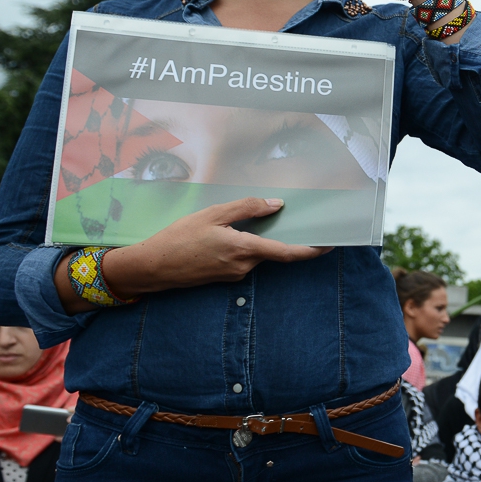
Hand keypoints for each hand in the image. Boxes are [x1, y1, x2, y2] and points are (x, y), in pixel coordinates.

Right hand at [58, 198, 332, 310]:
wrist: (151, 267)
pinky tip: (230, 232)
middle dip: (282, 236)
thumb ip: (246, 208)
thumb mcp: (212, 215)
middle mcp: (243, 267)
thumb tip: (276, 205)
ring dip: (259, 239)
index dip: (312, 250)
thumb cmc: (177, 238)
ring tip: (250, 219)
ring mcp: (233, 274)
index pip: (288, 253)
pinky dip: (245, 245)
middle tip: (290, 216)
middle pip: (273, 250)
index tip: (330, 244)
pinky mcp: (223, 276)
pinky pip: (243, 257)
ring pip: (257, 253)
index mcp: (244, 251)